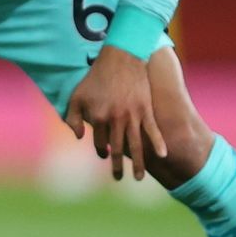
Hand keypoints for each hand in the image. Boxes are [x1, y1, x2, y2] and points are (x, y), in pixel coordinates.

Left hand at [63, 45, 166, 180]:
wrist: (121, 58)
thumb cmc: (96, 77)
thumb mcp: (77, 96)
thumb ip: (73, 118)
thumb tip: (78, 138)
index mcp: (98, 117)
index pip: (99, 142)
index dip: (102, 150)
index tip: (105, 154)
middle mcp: (115, 120)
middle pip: (118, 149)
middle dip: (118, 166)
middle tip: (120, 178)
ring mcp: (132, 116)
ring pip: (135, 145)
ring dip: (137, 164)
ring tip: (138, 178)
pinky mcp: (145, 110)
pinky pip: (153, 131)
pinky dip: (158, 144)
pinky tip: (162, 156)